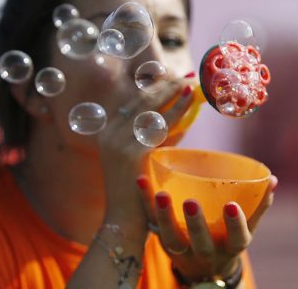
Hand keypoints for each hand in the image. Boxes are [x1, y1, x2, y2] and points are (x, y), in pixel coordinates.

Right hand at [96, 77, 195, 222]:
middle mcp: (109, 133)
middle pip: (141, 99)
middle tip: (185, 76)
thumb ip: (153, 137)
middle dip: (164, 84)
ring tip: (189, 82)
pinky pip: (159, 123)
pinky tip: (189, 98)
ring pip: (150, 107)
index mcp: (108, 132)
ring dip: (171, 91)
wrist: (124, 221)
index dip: (154, 87)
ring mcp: (118, 141)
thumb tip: (177, 114)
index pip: (133, 102)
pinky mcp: (131, 152)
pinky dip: (177, 108)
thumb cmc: (138, 192)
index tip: (171, 77)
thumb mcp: (141, 157)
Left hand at [136, 174, 277, 280]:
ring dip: (164, 215)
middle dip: (196, 224)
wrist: (203, 269)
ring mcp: (182, 249)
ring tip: (160, 193)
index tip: (231, 206)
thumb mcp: (245, 228)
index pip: (237, 238)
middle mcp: (206, 251)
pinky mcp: (163, 241)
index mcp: (231, 246)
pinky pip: (151, 221)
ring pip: (170, 236)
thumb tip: (272, 179)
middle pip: (200, 242)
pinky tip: (141, 180)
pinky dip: (145, 202)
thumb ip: (258, 205)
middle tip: (191, 203)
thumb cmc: (228, 238)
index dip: (235, 224)